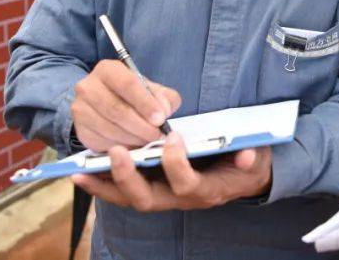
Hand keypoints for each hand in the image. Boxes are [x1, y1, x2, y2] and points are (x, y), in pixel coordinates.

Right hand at [71, 59, 181, 150]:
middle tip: (156, 134)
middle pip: (116, 109)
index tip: (160, 118)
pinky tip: (133, 145)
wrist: (105, 103)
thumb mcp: (151, 89)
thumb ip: (164, 97)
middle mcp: (88, 86)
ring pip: (108, 128)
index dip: (145, 103)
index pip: (127, 84)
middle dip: (140, 125)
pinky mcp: (80, 130)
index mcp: (108, 70)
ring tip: (148, 141)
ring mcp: (80, 109)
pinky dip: (120, 147)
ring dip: (132, 138)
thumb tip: (163, 110)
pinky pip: (101, 142)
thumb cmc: (132, 95)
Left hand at [72, 132, 272, 210]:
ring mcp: (165, 197)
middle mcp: (181, 200)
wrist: (243, 179)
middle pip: (149, 199)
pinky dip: (103, 184)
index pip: (188, 185)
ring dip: (106, 185)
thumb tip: (246, 156)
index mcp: (207, 190)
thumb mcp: (256, 158)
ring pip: (130, 199)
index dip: (177, 165)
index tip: (174, 138)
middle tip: (117, 152)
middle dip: (130, 178)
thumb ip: (251, 157)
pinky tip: (83, 171)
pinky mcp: (154, 189)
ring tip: (83, 169)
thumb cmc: (247, 165)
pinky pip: (124, 192)